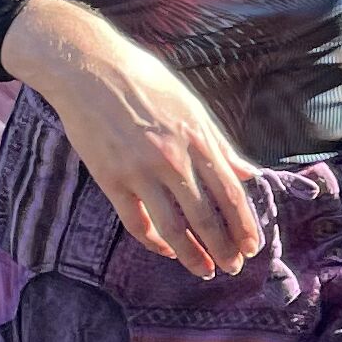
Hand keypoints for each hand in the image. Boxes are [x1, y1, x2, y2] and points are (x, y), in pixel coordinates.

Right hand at [0, 0, 262, 276]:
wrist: (90, 70)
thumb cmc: (145, 82)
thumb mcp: (191, 106)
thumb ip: (219, 144)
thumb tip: (247, 172)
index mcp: (198, 140)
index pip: (230, 194)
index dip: (244, 225)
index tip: (252, 246)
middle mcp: (173, 160)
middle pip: (206, 217)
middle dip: (224, 247)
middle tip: (234, 267)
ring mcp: (141, 172)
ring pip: (174, 228)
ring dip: (193, 256)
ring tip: (206, 271)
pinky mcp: (111, 180)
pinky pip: (137, 222)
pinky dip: (154, 242)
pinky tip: (166, 250)